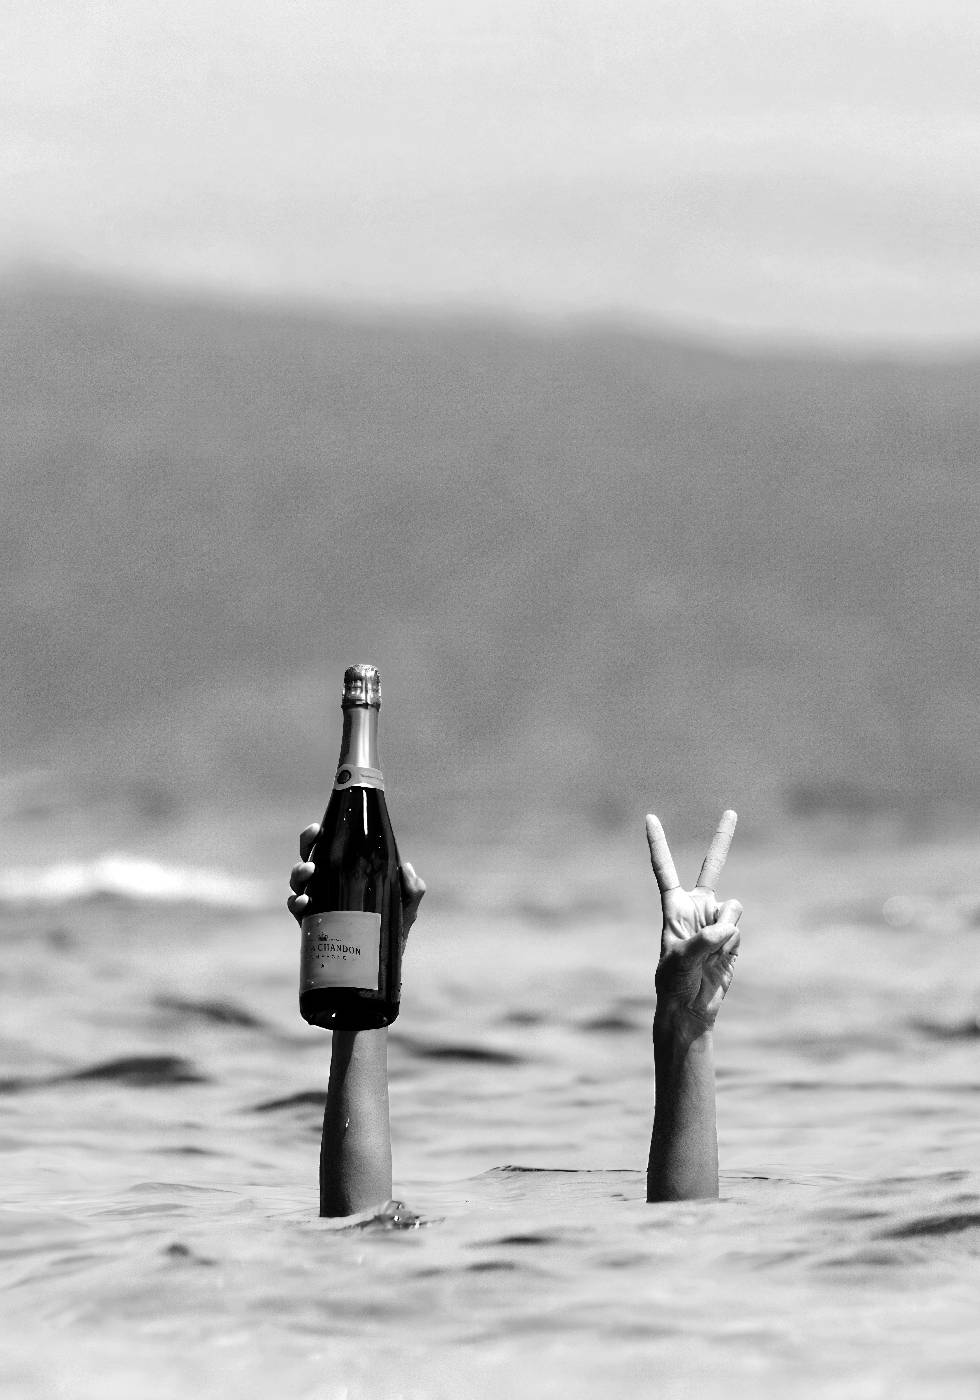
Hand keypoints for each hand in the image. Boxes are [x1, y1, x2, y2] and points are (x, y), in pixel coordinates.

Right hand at [287, 823, 425, 950]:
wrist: (380, 967)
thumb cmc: (393, 930)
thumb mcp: (406, 906)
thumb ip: (412, 889)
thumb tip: (405, 868)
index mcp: (347, 873)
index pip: (328, 847)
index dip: (317, 836)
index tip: (317, 828)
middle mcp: (329, 885)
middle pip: (308, 859)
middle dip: (304, 851)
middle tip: (313, 854)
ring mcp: (319, 904)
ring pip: (299, 883)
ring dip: (299, 874)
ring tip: (310, 873)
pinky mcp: (313, 925)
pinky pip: (297, 910)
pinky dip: (295, 903)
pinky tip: (303, 902)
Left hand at [645, 810, 741, 1028]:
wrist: (691, 1007)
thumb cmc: (674, 982)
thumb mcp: (680, 960)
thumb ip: (703, 940)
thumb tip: (727, 927)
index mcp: (674, 907)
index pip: (664, 868)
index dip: (658, 843)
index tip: (650, 817)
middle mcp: (697, 908)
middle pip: (712, 866)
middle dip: (723, 838)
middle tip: (732, 811)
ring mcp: (717, 920)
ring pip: (731, 909)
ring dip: (723, 930)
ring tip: (709, 952)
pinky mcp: (733, 936)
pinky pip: (737, 928)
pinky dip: (730, 943)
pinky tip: (720, 958)